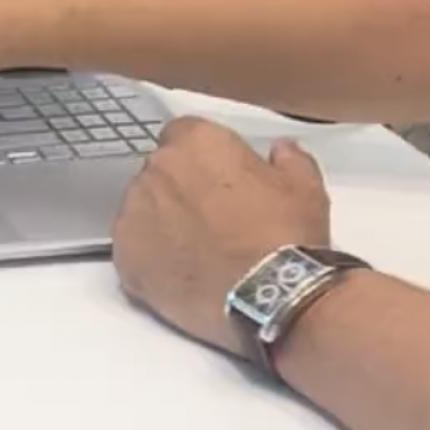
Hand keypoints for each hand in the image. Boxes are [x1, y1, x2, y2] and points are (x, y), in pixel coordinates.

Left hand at [113, 117, 330, 356]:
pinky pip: (131, 250)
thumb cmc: (285, 234)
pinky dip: (149, 258)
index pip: (183, 134)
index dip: (201, 158)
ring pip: (141, 210)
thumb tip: (281, 149)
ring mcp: (133, 214)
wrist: (269, 295)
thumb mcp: (305, 186)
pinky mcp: (124, 258)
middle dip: (180, 189)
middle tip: (210, 218)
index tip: (219, 178)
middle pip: (160, 172)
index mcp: (195, 142)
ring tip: (195, 251)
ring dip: (161, 222)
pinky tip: (178, 274)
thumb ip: (288, 158)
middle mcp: (156, 169)